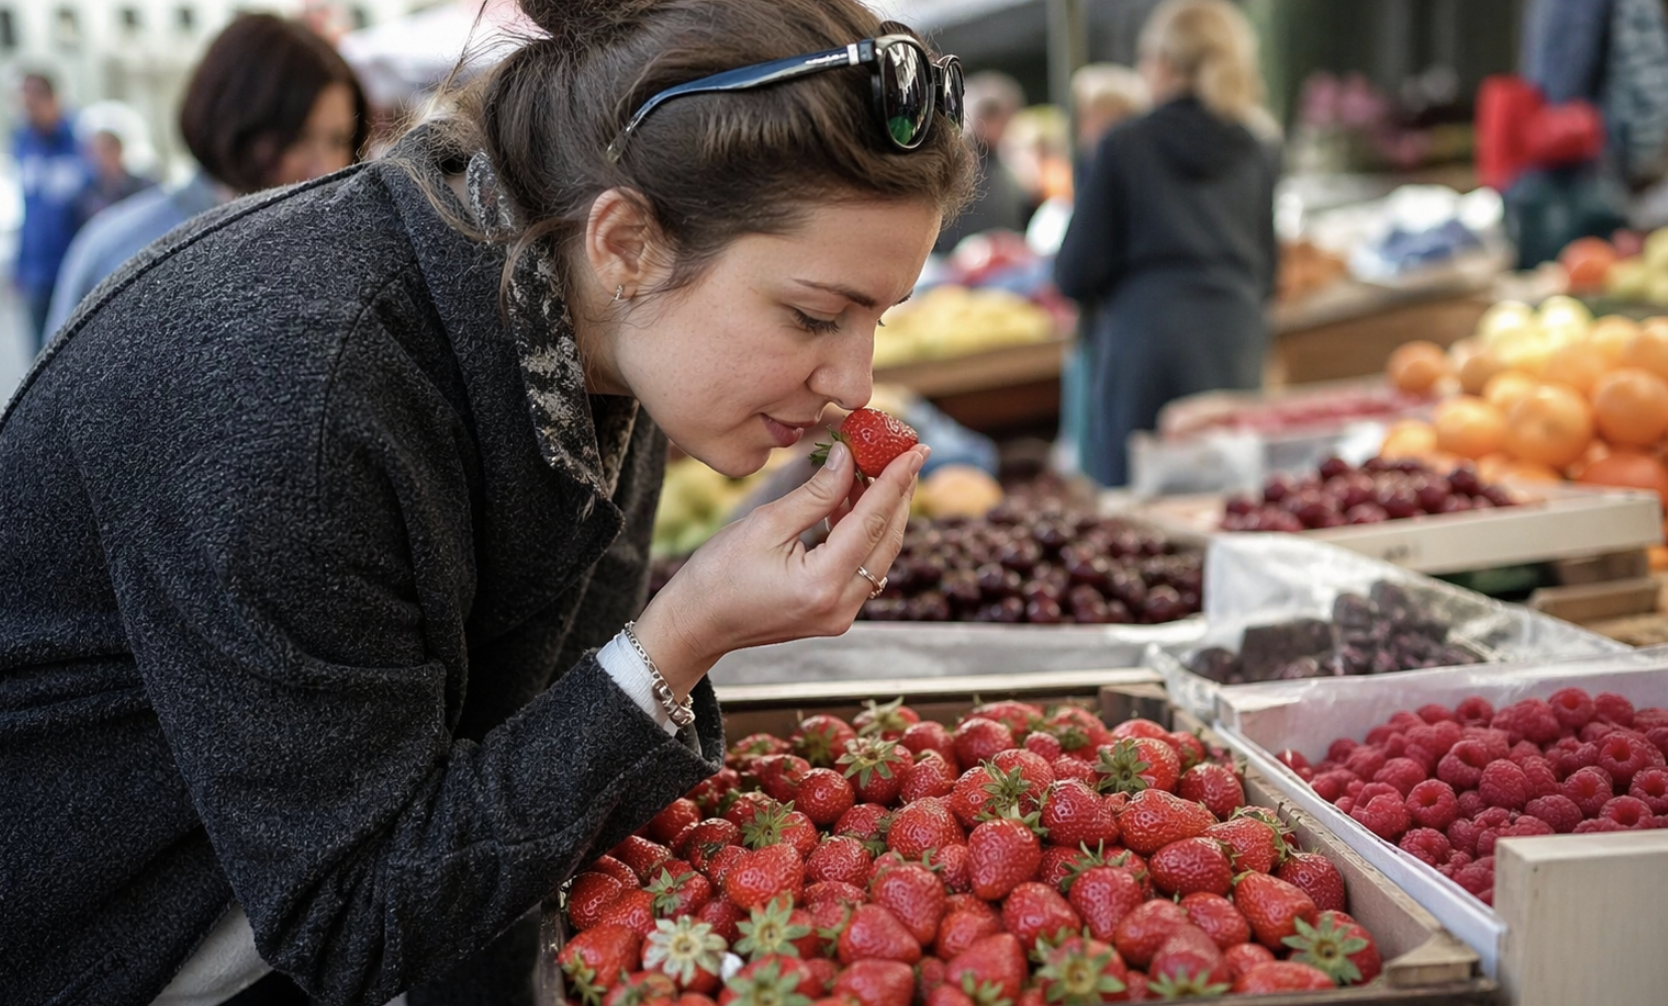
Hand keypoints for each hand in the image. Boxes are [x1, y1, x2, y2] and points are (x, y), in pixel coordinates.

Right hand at [632, 439, 927, 696]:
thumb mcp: (764, 525)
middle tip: (906, 453)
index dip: (896, 481)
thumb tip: (848, 459)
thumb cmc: (717, 575)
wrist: (695, 625)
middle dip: (898, 494)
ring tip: (876, 469)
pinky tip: (852, 501)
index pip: (873, 523)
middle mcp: (840, 606)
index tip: (917, 449)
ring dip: (881, 512)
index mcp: (821, 584)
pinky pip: (862, 567)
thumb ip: (814, 494)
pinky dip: (863, 533)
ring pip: (878, 555)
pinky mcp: (834, 613)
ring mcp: (840, 615)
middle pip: (887, 541)